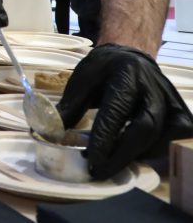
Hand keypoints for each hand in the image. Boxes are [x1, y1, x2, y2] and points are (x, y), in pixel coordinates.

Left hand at [57, 44, 192, 179]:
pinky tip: (132, 155)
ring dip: (136, 155)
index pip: (117, 110)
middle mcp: (154, 88)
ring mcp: (172, 102)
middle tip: (99, 170)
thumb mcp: (82, 80)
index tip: (91, 159)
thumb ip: (70, 106)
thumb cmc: (103, 70)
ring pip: (162, 137)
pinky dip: (153, 152)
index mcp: (126, 74)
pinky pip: (173, 139)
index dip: (105, 137)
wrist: (130, 58)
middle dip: (121, 154)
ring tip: (111, 163)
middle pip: (145, 127)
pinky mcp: (180, 114)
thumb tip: (49, 133)